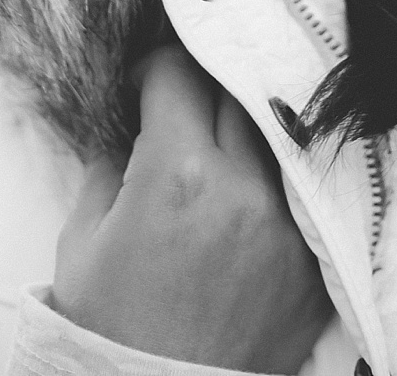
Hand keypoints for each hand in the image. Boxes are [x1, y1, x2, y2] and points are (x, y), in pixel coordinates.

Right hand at [51, 44, 332, 373]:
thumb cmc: (110, 327)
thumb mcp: (82, 239)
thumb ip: (107, 165)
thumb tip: (133, 126)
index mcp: (177, 174)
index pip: (177, 74)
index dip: (152, 70)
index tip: (142, 87)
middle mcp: (243, 189)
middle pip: (234, 93)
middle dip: (201, 91)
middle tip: (179, 114)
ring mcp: (288, 227)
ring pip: (276, 137)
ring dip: (245, 132)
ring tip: (218, 153)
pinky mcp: (314, 263)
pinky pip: (302, 195)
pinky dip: (275, 185)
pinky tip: (249, 197)